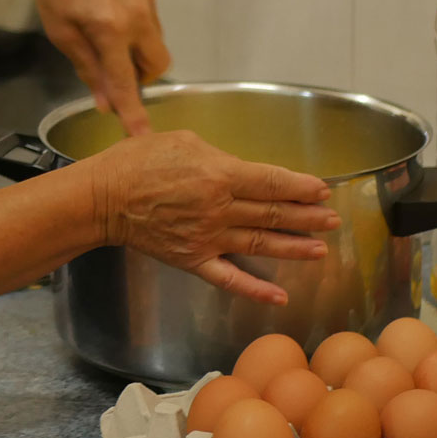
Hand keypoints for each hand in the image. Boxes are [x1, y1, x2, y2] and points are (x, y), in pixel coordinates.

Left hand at [21, 0, 169, 137]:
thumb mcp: (61, 33)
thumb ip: (88, 69)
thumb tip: (106, 104)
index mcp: (110, 29)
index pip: (126, 82)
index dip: (134, 112)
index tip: (143, 136)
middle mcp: (137, 14)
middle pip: (157, 65)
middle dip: (141, 76)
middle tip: (114, 70)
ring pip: (156, 41)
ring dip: (138, 50)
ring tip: (106, 33)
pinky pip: (151, 17)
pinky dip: (138, 25)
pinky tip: (112, 9)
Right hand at [94, 131, 338, 304]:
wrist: (104, 198)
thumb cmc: (137, 162)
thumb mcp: (182, 141)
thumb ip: (217, 156)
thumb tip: (239, 170)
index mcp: (219, 175)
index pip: (272, 183)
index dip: (301, 187)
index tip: (322, 190)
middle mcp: (220, 209)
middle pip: (273, 213)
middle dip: (308, 216)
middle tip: (333, 219)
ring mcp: (209, 238)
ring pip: (261, 243)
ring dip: (294, 247)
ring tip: (320, 250)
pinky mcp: (194, 259)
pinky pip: (230, 278)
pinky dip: (256, 289)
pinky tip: (279, 296)